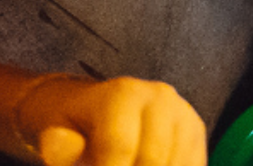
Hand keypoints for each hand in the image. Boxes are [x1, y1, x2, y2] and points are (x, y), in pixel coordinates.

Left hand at [19, 75, 205, 165]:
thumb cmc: (74, 126)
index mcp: (123, 94)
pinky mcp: (196, 129)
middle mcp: (160, 97)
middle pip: (152, 159)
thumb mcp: (56, 134)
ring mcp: (183, 112)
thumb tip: (66, 152)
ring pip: (176, 163)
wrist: (98, 106)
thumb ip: (60, 149)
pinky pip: (192, 163)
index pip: (119, 146)